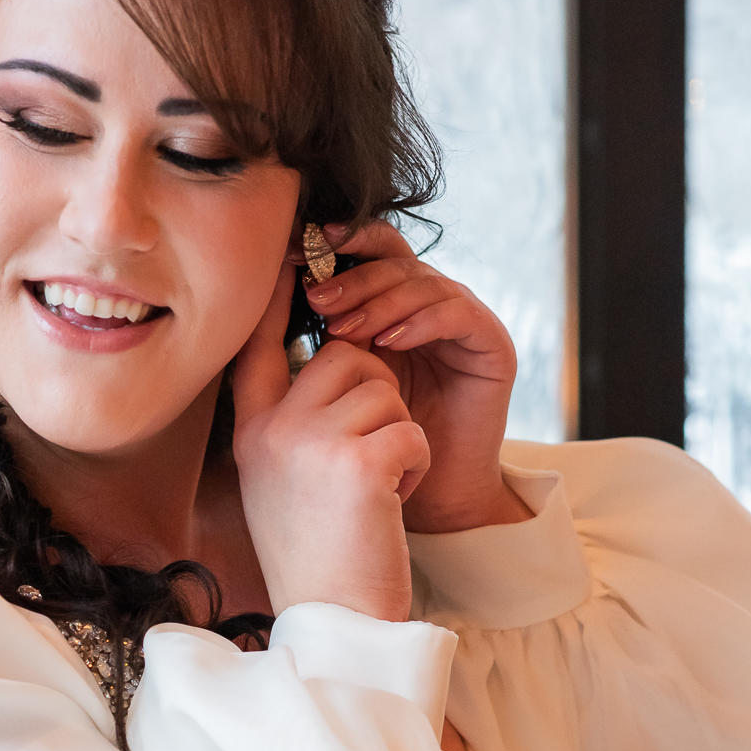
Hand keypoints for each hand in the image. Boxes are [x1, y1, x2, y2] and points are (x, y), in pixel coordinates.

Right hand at [232, 264, 429, 621]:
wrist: (332, 623)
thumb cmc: (317, 557)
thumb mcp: (281, 480)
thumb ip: (294, 421)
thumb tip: (340, 361)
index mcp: (251, 430)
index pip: (260, 342)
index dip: (280, 297)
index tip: (293, 253)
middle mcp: (271, 428)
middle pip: (348, 357)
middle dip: (378, 399)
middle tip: (367, 465)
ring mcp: (310, 442)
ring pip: (385, 388)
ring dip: (399, 435)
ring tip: (374, 492)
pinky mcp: (358, 461)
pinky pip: (410, 428)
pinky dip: (415, 465)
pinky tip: (390, 506)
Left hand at [303, 222, 530, 532]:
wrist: (422, 506)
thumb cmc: (366, 453)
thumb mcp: (331, 392)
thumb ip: (311, 347)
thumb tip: (259, 304)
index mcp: (390, 308)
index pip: (367, 252)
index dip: (335, 245)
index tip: (291, 257)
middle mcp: (428, 307)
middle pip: (393, 259)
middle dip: (351, 276)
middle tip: (317, 300)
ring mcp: (462, 323)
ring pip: (422, 282)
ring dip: (380, 301)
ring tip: (345, 328)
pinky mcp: (491, 346)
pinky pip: (458, 313)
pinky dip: (421, 321)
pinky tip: (389, 342)